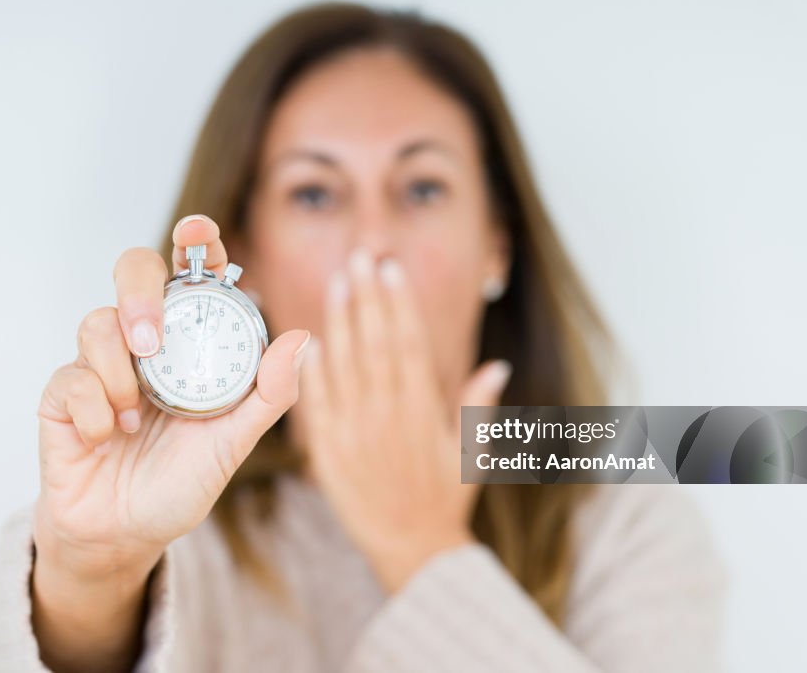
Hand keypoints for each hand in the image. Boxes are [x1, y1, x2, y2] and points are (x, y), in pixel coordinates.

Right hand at [34, 214, 310, 579]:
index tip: (197, 230)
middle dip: (139, 292)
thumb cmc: (181, 482)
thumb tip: (302, 339)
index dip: (195, 241)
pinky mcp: (62, 395)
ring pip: (96, 322)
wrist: (125, 536)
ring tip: (132, 417)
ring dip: (118, 371)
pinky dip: (93, 409)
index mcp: (190, 343)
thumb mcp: (234, 442)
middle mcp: (145, 343)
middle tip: (150, 339)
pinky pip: (69, 377)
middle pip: (133, 272)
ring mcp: (100, 365)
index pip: (191, 275)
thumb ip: (268, 395)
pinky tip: (106, 438)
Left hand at [296, 248, 510, 592]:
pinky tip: (307, 340)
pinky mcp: (329, 452)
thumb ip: (478, 407)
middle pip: (376, 345)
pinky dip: (312, 372)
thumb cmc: (446, 497)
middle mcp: (388, 417)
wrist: (410, 548)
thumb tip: (499, 365)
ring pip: (345, 367)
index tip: (391, 270)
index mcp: (423, 412)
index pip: (409, 345)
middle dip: (367, 298)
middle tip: (359, 257)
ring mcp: (355, 433)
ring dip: (340, 322)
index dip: (399, 305)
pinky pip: (318, 405)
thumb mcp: (471, 453)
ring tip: (337, 283)